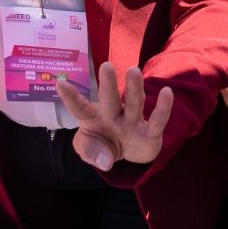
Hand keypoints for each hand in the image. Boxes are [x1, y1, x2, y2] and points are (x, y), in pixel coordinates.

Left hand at [59, 61, 174, 169]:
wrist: (128, 154)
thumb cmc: (103, 145)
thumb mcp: (91, 151)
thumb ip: (94, 155)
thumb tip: (105, 163)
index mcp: (94, 118)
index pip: (80, 108)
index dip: (71, 98)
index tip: (60, 85)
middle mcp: (113, 115)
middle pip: (109, 100)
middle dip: (108, 85)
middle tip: (106, 65)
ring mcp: (132, 122)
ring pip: (133, 103)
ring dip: (133, 89)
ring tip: (133, 71)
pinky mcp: (150, 133)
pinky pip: (157, 120)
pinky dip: (163, 108)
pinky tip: (167, 93)